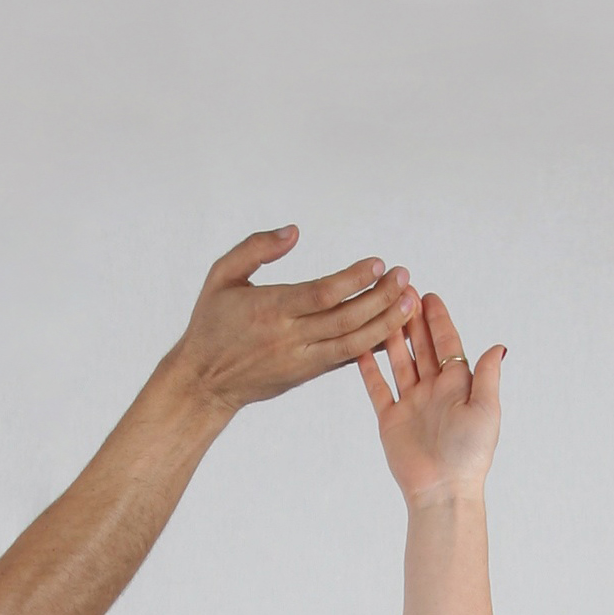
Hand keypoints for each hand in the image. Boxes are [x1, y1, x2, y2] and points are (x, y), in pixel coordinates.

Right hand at [167, 228, 418, 415]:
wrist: (203, 382)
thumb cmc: (212, 323)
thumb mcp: (222, 275)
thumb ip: (255, 248)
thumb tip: (294, 232)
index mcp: (270, 309)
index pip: (322, 293)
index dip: (354, 279)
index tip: (379, 264)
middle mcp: (289, 337)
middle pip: (345, 318)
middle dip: (380, 299)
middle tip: (406, 278)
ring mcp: (301, 360)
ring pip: (351, 343)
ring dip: (385, 324)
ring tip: (410, 304)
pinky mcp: (307, 374)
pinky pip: (345, 360)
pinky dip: (370, 346)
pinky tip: (393, 331)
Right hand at [358, 287, 504, 507]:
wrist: (442, 489)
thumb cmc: (469, 455)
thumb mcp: (486, 410)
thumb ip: (487, 376)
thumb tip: (497, 346)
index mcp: (458, 386)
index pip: (446, 344)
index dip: (438, 320)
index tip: (427, 296)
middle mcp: (433, 391)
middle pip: (421, 347)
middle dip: (412, 320)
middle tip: (400, 292)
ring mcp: (410, 404)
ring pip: (398, 362)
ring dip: (391, 337)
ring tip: (381, 310)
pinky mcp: (390, 419)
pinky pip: (377, 388)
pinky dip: (369, 368)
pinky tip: (361, 346)